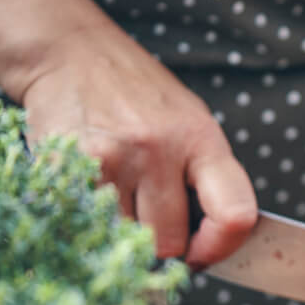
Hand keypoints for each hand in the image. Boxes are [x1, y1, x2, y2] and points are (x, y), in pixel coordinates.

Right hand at [20, 25, 256, 264]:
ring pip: (127, 239)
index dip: (221, 247)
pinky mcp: (70, 165)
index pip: (234, 214)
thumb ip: (204, 179)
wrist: (70, 50)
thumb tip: (208, 244)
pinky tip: (93, 185)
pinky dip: (91, 216)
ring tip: (121, 192)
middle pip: (169, 242)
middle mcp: (160, 149)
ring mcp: (113, 158)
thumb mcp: (191, 124)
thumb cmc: (139, 95)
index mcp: (202, 140)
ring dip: (124, 230)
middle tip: (151, 218)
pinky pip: (89, 221)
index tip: (204, 254)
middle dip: (162, 242)